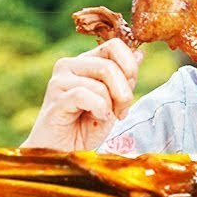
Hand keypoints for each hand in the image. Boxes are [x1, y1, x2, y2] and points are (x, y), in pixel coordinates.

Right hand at [22, 38, 143, 150]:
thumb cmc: (85, 127)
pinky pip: (85, 95)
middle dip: (123, 93)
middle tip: (121, 112)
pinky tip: (97, 118)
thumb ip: (124, 78)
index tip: (131, 87)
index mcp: (84, 61)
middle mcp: (69, 65)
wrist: (62, 151)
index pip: (114, 45)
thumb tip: (140, 54)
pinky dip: (99, 109)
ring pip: (100, 85)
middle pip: (109, 67)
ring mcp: (59, 81)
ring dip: (110, 106)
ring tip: (104, 118)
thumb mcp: (113, 101)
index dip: (130, 66)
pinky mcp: (56, 98)